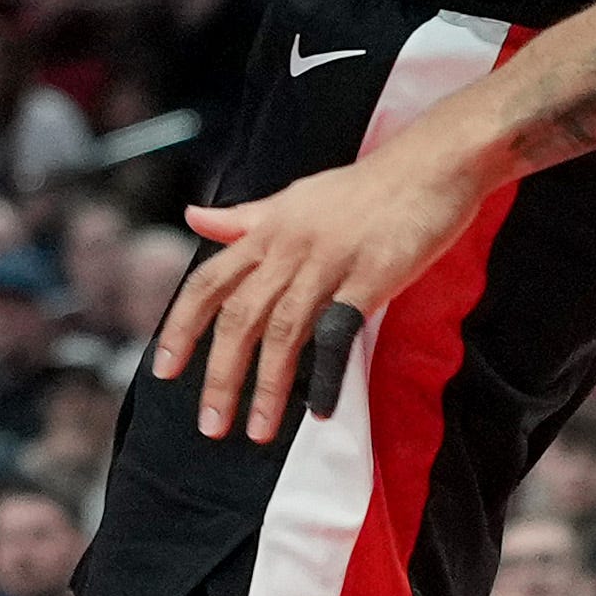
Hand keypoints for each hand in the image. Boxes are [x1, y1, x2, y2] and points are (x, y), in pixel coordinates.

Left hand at [157, 127, 487, 442]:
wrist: (432, 165)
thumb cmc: (365, 188)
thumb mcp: (294, 197)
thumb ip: (244, 219)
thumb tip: (194, 219)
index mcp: (268, 230)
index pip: (209, 282)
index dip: (182, 327)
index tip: (164, 370)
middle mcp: (290, 246)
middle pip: (241, 316)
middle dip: (220, 374)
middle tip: (210, 424)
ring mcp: (331, 261)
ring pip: (284, 330)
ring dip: (267, 385)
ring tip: (256, 430)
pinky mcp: (373, 275)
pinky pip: (340, 331)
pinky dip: (328, 373)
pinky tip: (321, 409)